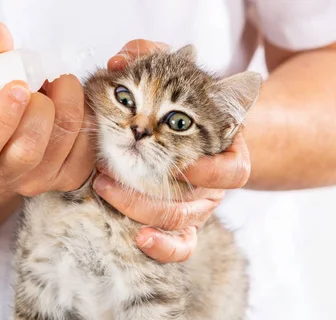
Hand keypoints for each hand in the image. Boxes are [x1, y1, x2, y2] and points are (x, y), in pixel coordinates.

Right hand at [0, 19, 93, 197]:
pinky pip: (86, 148)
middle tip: (48, 79)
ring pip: (64, 141)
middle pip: (31, 144)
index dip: (5, 114)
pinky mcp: (66, 179)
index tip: (18, 86)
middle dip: (45, 102)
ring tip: (59, 88)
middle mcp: (3, 175)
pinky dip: (85, 120)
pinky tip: (71, 108)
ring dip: (70, 103)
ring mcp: (37, 181)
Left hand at [94, 40, 250, 262]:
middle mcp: (214, 181)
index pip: (232, 170)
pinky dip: (163, 247)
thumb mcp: (166, 68)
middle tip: (109, 171)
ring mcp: (198, 205)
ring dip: (139, 207)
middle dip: (151, 188)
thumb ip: (147, 56)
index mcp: (225, 147)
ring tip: (103, 187)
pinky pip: (181, 246)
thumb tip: (119, 62)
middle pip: (197, 200)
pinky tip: (140, 239)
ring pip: (180, 221)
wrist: (179, 123)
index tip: (182, 163)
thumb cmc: (172, 95)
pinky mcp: (181, 224)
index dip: (210, 171)